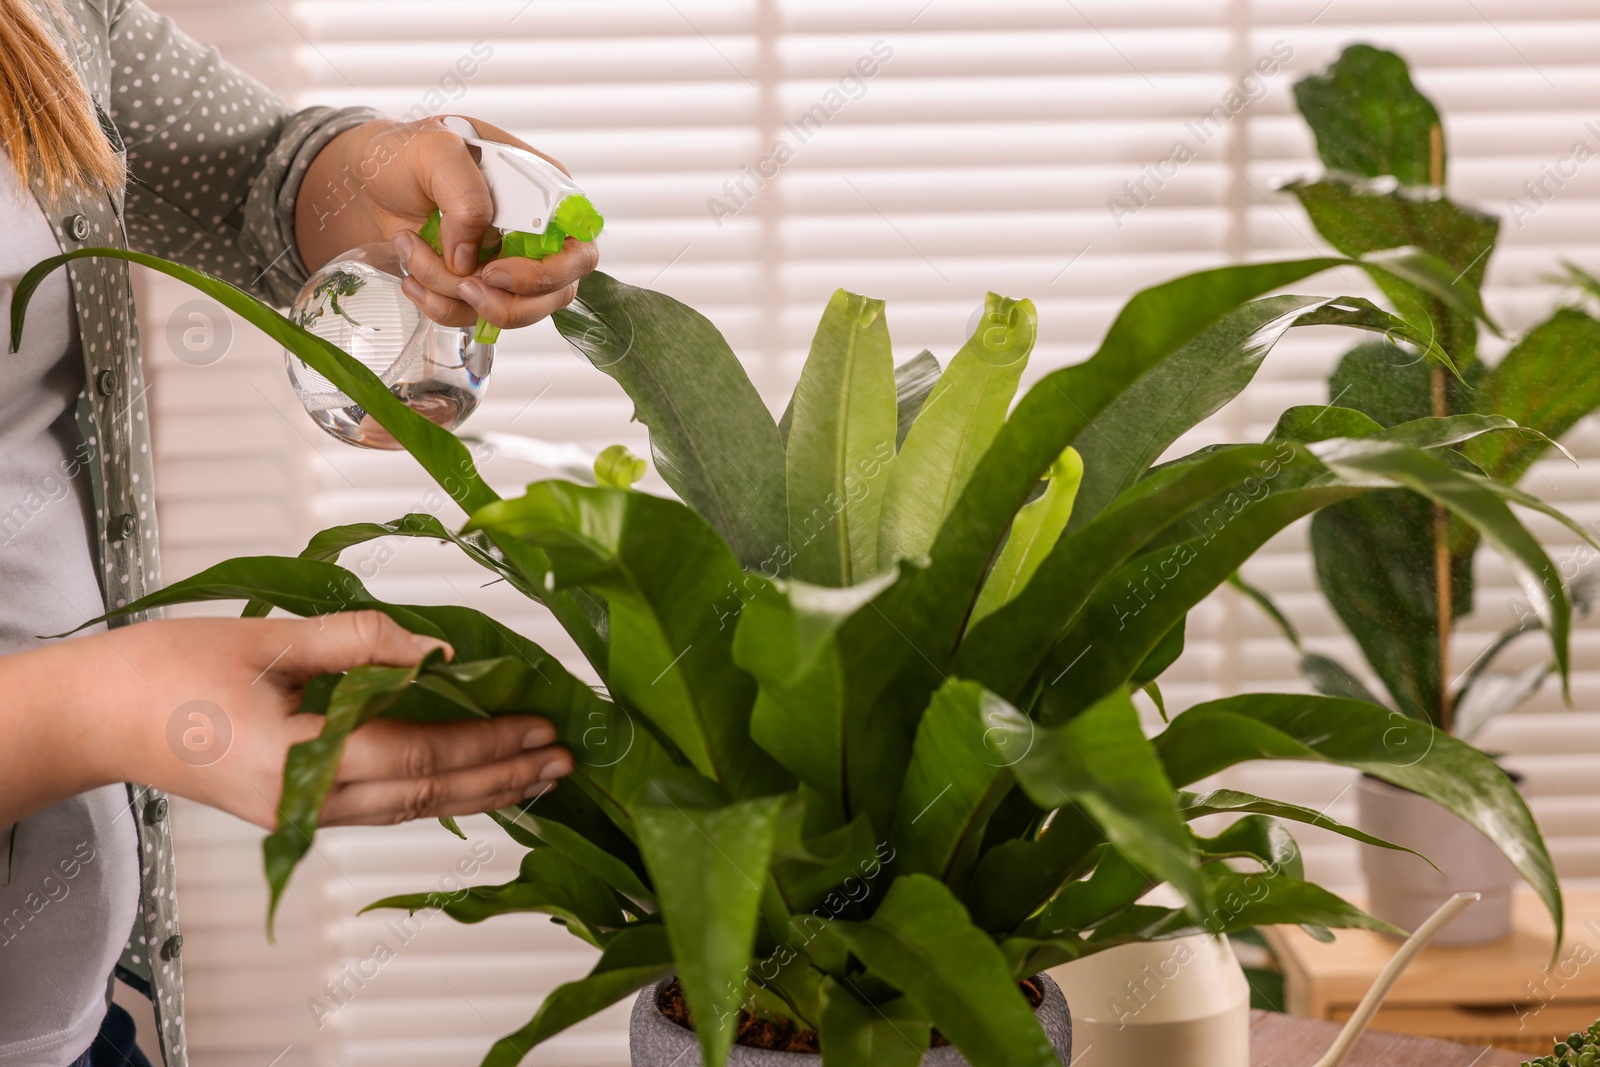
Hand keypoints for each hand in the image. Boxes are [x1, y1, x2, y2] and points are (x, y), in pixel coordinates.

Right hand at [2, 611, 571, 828]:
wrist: (98, 718)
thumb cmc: (165, 674)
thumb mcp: (269, 641)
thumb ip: (359, 644)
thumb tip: (439, 650)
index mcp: (298, 763)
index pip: (418, 755)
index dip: (486, 742)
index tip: (541, 724)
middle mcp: (308, 804)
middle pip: (429, 794)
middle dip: (503, 776)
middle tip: (564, 757)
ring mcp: (304, 814)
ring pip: (414, 808)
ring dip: (481, 790)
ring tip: (538, 773)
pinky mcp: (299, 809)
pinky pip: (387, 805)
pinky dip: (439, 791)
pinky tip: (473, 780)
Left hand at [294, 115, 599, 330]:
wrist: (365, 181)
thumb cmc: (405, 152)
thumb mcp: (435, 150)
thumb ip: (465, 195)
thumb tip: (470, 257)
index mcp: (544, 190)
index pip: (579, 244)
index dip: (550, 271)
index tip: (496, 272)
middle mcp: (537, 233)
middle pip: (559, 291)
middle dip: (510, 302)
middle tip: (465, 285)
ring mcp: (511, 265)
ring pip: (515, 312)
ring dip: (455, 295)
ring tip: (413, 253)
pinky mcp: (482, 288)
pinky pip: (476, 319)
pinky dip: (439, 306)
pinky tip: (412, 276)